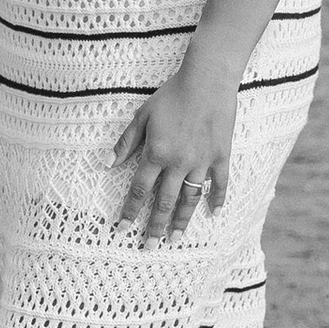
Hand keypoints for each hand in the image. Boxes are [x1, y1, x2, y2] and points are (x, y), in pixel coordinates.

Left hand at [112, 52, 238, 244]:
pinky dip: (217, 199)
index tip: (122, 229)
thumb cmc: (172, 95)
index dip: (130, 211)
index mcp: (156, 153)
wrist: (207, 80)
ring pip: (190, 199)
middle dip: (154, 227)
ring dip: (181, 221)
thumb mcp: (143, 115)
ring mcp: (202, 161)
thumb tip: (107, 164)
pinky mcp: (221, 156)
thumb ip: (126, 142)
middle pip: (164, 202)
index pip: (140, 190)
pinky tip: (213, 214)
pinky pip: (220, 183)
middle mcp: (179, 163)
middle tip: (149, 247)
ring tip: (175, 238)